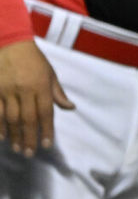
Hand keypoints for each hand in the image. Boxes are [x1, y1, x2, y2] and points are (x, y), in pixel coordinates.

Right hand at [0, 40, 74, 155]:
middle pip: (28, 118)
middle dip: (30, 138)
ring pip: (11, 118)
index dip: (47, 130)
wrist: (11, 45)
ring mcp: (7, 91)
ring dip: (14, 135)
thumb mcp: (50, 73)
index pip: (46, 112)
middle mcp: (25, 90)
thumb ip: (57, 93)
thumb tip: (71, 108)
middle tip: (29, 153)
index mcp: (41, 85)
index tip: (47, 145)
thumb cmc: (34, 61)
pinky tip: (2, 137)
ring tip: (17, 149)